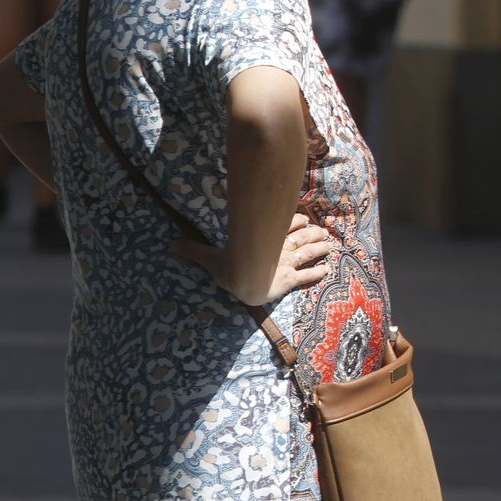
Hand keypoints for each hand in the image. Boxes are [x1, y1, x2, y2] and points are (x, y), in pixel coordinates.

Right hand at [172, 212, 332, 303]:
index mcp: (265, 240)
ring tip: (329, 245)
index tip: (304, 220)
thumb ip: (195, 250)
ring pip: (310, 252)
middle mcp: (280, 249)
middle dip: (315, 234)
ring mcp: (288, 264)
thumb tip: (171, 244)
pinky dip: (319, 273)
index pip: (286, 226)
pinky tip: (327, 270)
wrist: (245, 281)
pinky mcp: (292, 280)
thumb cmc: (230, 267)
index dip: (296, 222)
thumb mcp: (211, 257)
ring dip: (321, 248)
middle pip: (303, 236)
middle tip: (324, 232)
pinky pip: (309, 276)